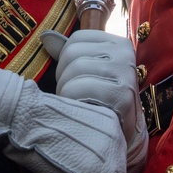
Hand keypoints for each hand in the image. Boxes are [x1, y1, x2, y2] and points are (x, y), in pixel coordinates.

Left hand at [42, 29, 146, 172]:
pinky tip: (82, 109)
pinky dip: (72, 100)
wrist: (121, 136)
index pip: (76, 40)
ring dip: (66, 91)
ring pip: (74, 69)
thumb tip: (46, 37)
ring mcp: (126, 73)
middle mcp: (125, 54)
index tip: (74, 78)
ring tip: (77, 103)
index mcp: (118, 44)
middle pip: (72, 53)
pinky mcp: (122, 94)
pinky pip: (80, 88)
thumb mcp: (89, 72)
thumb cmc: (100, 102)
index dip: (65, 60)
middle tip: (73, 95)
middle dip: (64, 77)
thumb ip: (70, 53)